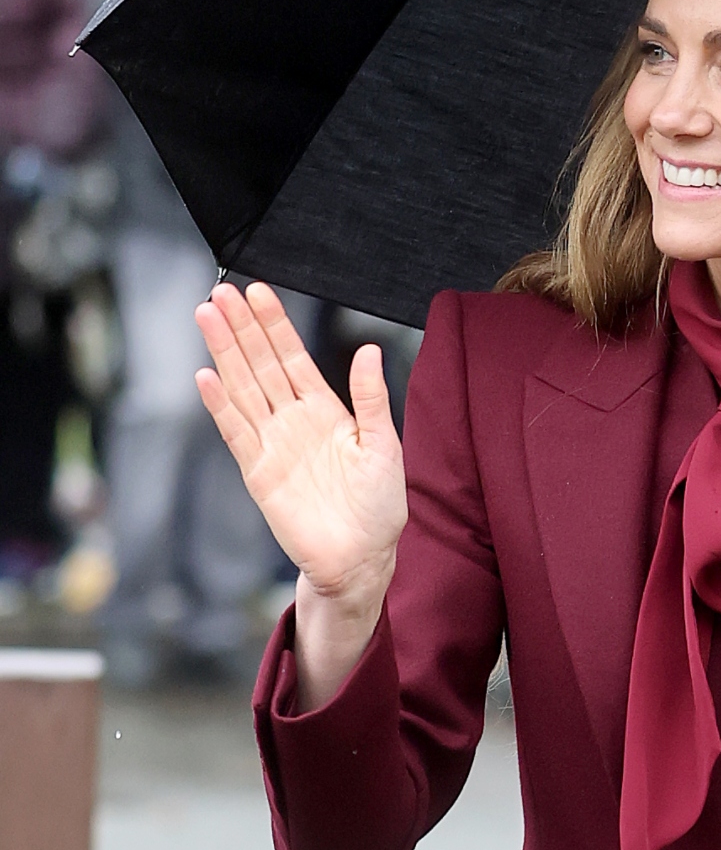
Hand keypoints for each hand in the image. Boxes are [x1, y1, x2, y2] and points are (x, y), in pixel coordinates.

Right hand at [195, 282, 404, 707]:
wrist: (361, 558)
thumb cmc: (380, 506)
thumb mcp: (385, 446)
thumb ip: (372, 399)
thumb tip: (368, 349)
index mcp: (327, 411)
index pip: (294, 358)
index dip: (275, 325)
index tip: (258, 291)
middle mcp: (295, 421)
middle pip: (261, 365)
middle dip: (242, 328)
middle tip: (220, 292)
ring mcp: (273, 444)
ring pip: (243, 389)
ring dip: (225, 354)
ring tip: (207, 317)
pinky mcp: (258, 473)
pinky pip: (236, 432)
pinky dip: (220, 405)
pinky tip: (206, 376)